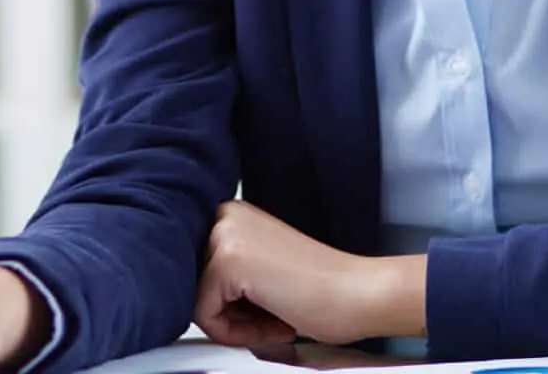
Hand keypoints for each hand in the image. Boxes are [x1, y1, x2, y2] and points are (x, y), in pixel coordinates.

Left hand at [193, 200, 423, 348]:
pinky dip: (234, 334)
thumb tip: (187, 293)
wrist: (360, 293)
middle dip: (229, 311)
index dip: (228, 301)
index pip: (197, 270)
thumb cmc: (323, 288)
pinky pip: (204, 316)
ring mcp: (224, 234)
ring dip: (234, 323)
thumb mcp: (263, 267)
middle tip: (271, 320)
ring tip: (276, 321)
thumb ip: (228, 271)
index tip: (262, 309)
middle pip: (194, 283)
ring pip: (196, 300)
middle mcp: (224, 215)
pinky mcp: (226, 261)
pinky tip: (275, 324)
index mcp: (232, 213)